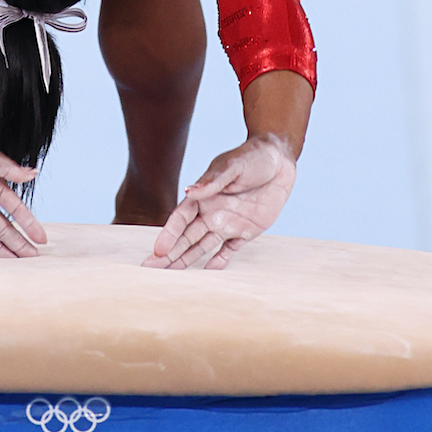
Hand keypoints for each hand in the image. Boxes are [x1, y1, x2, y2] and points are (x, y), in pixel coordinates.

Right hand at [144, 134, 295, 269]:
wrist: (281, 162)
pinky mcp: (245, 231)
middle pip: (186, 237)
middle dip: (169, 253)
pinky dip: (219, 261)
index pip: (181, 219)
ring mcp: (227, 223)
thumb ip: (212, 181)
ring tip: (170, 274)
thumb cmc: (253, 158)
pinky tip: (206, 273)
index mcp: (203, 196)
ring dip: (187, 260)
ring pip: (202, 246)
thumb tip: (188, 191)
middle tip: (150, 269)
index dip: (169, 234)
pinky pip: (229, 250)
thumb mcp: (233, 167)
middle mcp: (211, 212)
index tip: (158, 250)